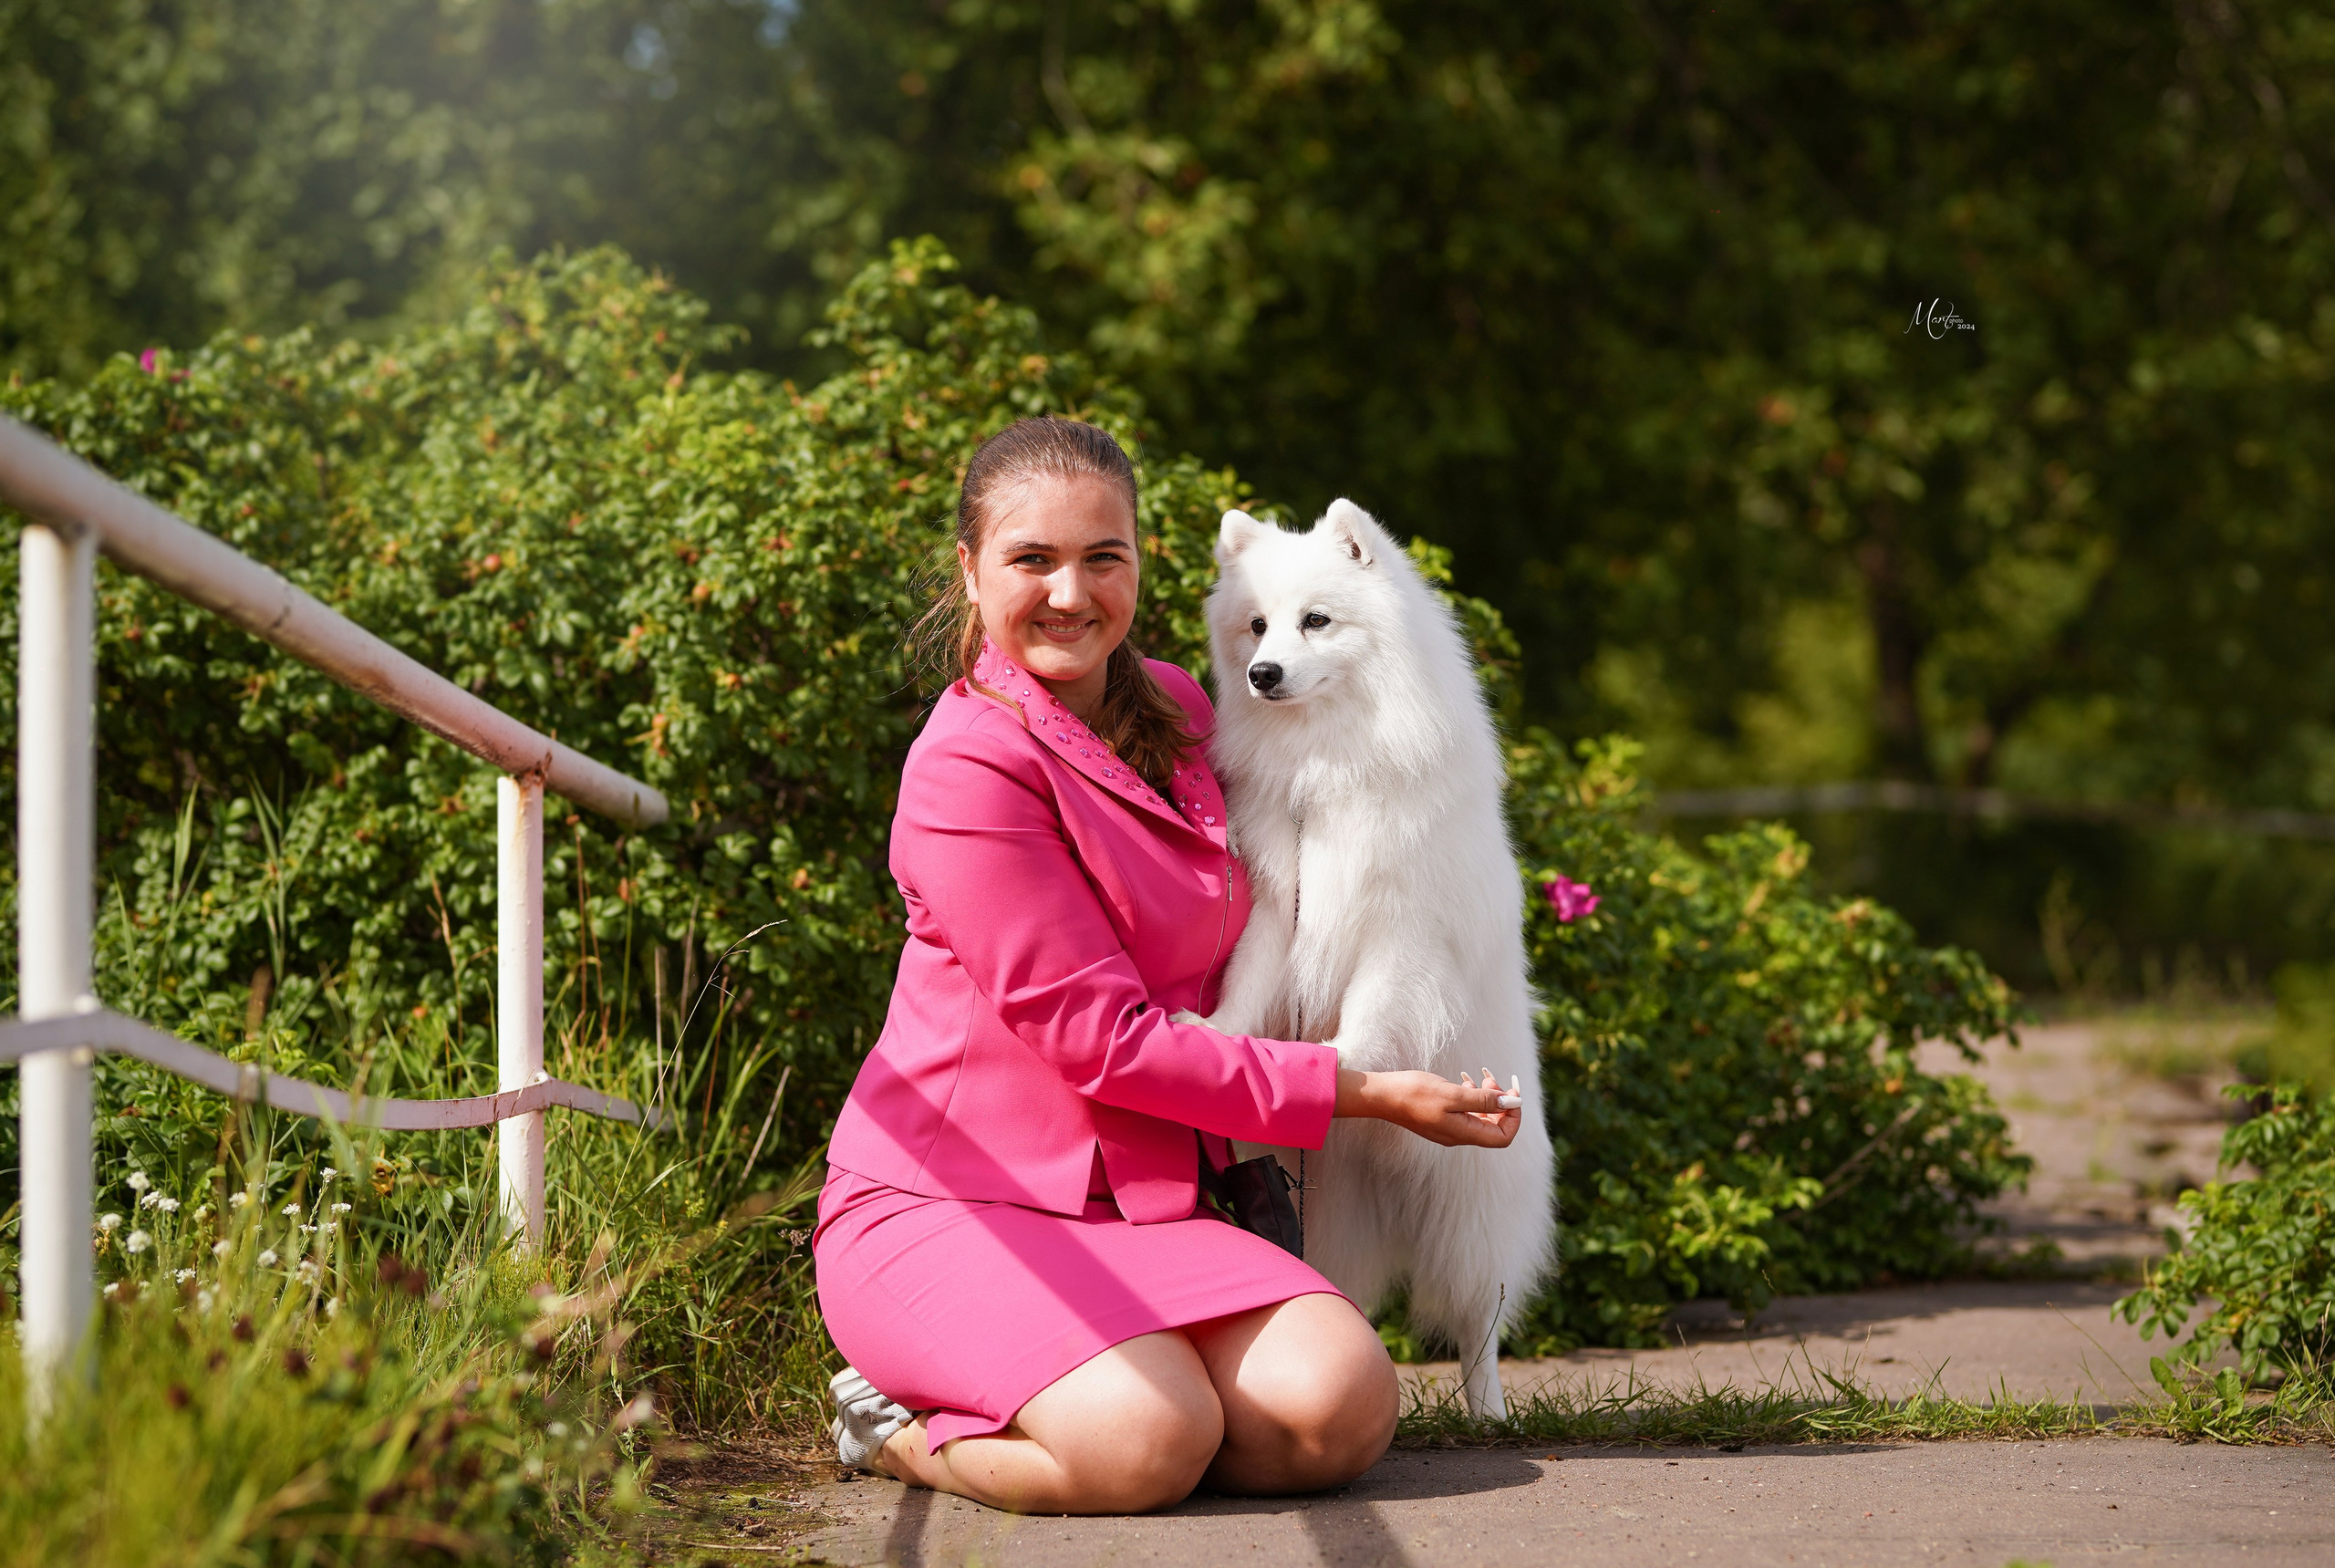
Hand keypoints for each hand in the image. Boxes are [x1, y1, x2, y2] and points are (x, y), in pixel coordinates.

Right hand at [1333, 1067, 1521, 1147]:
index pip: (1503, 1136)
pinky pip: (1466, 1112)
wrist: (1382, 1096)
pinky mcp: (1440, 1119)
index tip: (1512, 1094)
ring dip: (1487, 1098)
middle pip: (1493, 1126)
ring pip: (1480, 1117)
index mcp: (1464, 1133)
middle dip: (1501, 1103)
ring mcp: (1449, 1128)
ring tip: (1481, 1077)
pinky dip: (1472, 1097)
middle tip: (1494, 1080)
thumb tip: (1511, 1103)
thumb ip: (1483, 1101)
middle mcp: (1459, 1135)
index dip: (1514, 1116)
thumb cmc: (1414, 1094)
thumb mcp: (1452, 1094)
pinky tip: (1465, 1081)